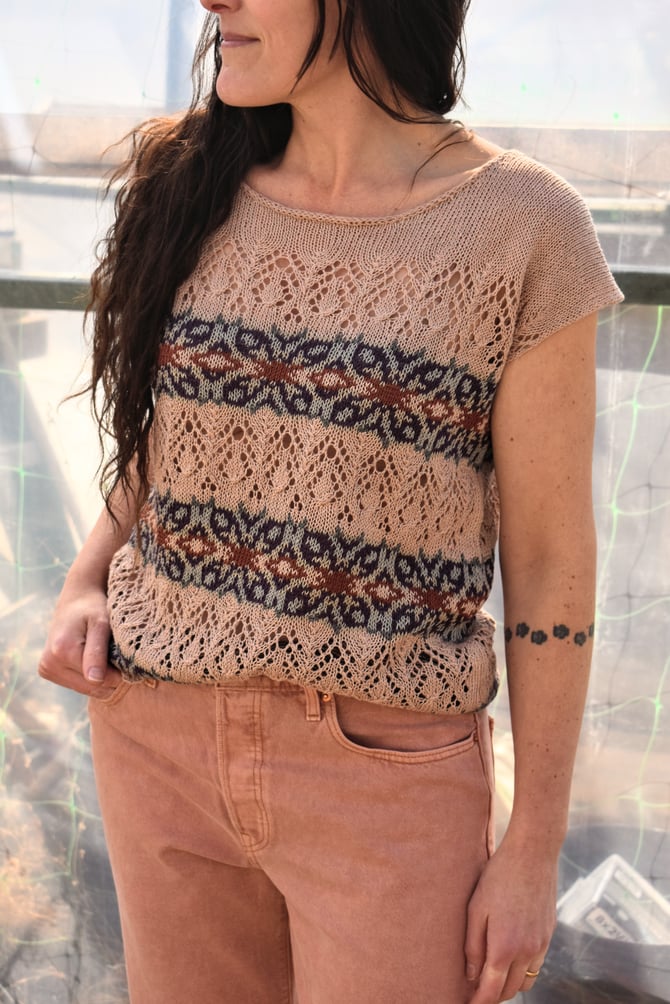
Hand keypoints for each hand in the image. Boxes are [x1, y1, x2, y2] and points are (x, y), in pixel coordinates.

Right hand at [39, 583, 121, 697]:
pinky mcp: (48, 672)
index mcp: (62, 652)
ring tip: (103, 654)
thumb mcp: (101, 624)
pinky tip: (93, 659)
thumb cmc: (93, 608)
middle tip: (116, 654)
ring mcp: (46, 669)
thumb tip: (94, 680)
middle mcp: (49, 664)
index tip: (125, 656)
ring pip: (86, 689)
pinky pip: (78, 685)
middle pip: (91, 688)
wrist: (76, 600)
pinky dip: (90, 676)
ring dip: (101, 677)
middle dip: (109, 676)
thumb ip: (97, 652)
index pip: (100, 680)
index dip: (118, 671)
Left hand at [464, 837, 556, 1001]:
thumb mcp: (476, 909)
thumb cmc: (499, 877)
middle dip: (493, 995)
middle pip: (510, 990)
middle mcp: (526, 952)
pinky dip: (523, 970)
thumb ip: (473, 945)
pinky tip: (511, 957)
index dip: (479, 1002)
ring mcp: (541, 944)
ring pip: (526, 981)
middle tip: (477, 989)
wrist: (532, 854)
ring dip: (510, 985)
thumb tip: (470, 975)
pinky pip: (536, 964)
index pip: (492, 991)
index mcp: (504, 947)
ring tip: (493, 976)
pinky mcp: (549, 934)